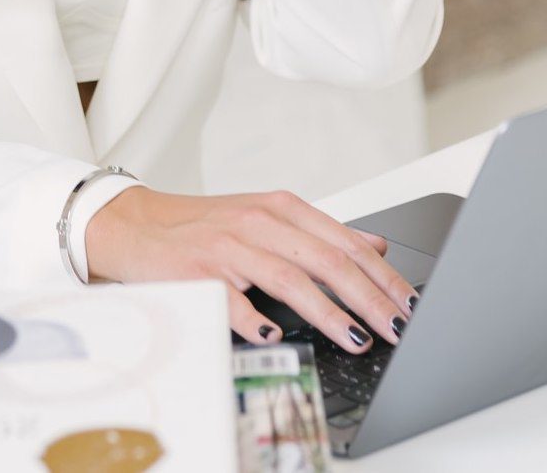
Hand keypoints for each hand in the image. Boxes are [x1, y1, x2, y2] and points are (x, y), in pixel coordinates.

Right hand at [86, 186, 415, 352]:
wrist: (138, 224)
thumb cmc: (204, 226)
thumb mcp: (266, 218)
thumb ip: (320, 233)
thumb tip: (375, 246)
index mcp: (281, 208)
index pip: (345, 243)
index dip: (382, 276)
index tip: (408, 304)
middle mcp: (259, 222)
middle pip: (327, 260)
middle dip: (370, 298)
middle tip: (396, 328)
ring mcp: (229, 245)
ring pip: (290, 279)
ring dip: (329, 313)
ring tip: (356, 339)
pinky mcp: (199, 269)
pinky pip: (233, 299)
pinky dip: (256, 320)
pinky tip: (275, 337)